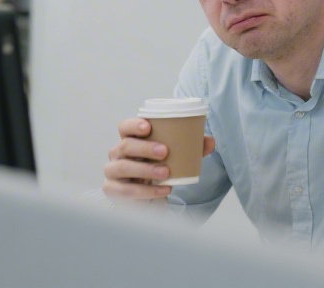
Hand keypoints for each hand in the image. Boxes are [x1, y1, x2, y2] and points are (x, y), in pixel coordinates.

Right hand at [102, 117, 216, 200]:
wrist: (150, 197)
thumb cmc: (159, 170)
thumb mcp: (175, 157)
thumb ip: (192, 148)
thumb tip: (210, 142)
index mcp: (131, 140)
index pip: (124, 127)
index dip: (133, 125)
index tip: (148, 127)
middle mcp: (118, 154)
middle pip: (124, 146)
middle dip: (144, 147)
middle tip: (164, 151)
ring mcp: (113, 172)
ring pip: (122, 167)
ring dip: (145, 169)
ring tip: (166, 172)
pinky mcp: (113, 190)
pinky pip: (125, 191)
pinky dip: (145, 191)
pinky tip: (163, 190)